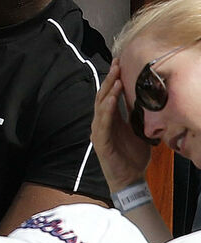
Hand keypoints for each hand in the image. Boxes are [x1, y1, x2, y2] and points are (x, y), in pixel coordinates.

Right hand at [91, 59, 151, 191]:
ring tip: (116, 78)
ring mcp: (99, 131)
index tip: (120, 64)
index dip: (113, 79)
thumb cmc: (132, 156)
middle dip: (110, 79)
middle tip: (116, 64)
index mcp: (110, 119)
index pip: (109, 94)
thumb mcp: (137, 130)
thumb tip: (142, 98)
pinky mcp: (100, 140)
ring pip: (100, 106)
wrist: (130, 178)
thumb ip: (135, 115)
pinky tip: (111, 100)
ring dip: (108, 92)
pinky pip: (103, 122)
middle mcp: (102, 122)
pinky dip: (106, 110)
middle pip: (102, 96)